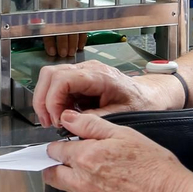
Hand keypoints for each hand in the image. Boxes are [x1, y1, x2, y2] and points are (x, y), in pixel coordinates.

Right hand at [34, 60, 182, 127]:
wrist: (149, 96)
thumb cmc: (140, 103)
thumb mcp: (122, 114)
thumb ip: (96, 118)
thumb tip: (71, 121)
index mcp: (99, 76)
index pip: (63, 78)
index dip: (53, 99)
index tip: (56, 119)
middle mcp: (88, 69)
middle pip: (50, 74)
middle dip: (44, 99)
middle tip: (49, 122)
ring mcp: (83, 71)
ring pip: (50, 77)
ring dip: (46, 99)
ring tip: (54, 120)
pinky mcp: (80, 78)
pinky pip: (58, 84)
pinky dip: (54, 100)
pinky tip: (63, 115)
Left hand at [35, 0, 86, 57]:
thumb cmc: (43, 2)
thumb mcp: (37, 11)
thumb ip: (38, 27)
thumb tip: (48, 47)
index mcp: (48, 3)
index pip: (50, 25)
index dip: (51, 40)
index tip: (52, 51)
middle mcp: (62, 3)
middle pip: (65, 26)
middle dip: (64, 43)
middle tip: (63, 54)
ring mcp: (73, 5)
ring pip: (75, 26)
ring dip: (74, 42)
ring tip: (71, 52)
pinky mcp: (81, 8)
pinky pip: (83, 24)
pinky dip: (82, 36)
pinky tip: (79, 46)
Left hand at [44, 111, 192, 191]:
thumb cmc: (155, 168)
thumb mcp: (125, 135)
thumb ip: (91, 125)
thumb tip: (67, 119)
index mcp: (87, 158)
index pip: (55, 151)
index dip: (59, 149)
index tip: (64, 150)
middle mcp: (82, 185)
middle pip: (53, 176)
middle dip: (60, 169)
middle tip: (79, 168)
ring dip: (76, 191)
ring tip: (101, 186)